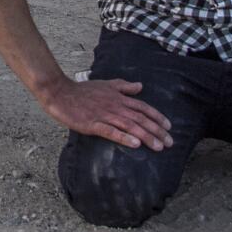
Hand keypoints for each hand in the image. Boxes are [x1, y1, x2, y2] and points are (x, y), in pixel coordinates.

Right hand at [36, 75, 172, 150]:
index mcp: (118, 97)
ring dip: (146, 136)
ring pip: (130, 126)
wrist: (61, 93)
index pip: (142, 107)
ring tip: (159, 147)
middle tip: (170, 142)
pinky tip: (135, 145)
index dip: (157, 116)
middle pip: (140, 119)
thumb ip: (124, 86)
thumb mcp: (106, 84)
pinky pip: (111, 132)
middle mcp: (115, 106)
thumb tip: (140, 86)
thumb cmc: (82, 90)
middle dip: (157, 130)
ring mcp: (104, 115)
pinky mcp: (93, 124)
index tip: (168, 127)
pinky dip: (124, 138)